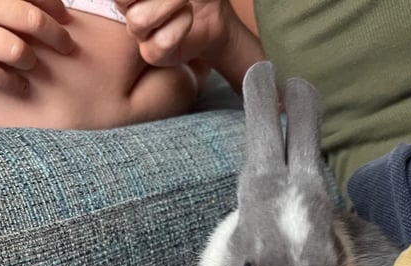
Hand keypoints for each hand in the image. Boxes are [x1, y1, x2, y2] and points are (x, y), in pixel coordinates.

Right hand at [0, 0, 74, 92]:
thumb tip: (42, 5)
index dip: (56, 8)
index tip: (64, 17)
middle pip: (32, 21)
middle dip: (57, 36)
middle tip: (66, 45)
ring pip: (16, 50)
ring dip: (33, 61)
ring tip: (37, 65)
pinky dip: (13, 82)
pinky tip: (21, 85)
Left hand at [116, 0, 262, 90]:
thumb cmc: (219, 16)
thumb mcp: (241, 53)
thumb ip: (254, 78)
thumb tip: (282, 109)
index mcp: (161, 53)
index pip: (154, 50)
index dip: (174, 34)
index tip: (193, 22)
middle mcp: (140, 32)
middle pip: (138, 25)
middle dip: (167, 8)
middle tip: (185, 3)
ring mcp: (129, 7)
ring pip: (129, 5)